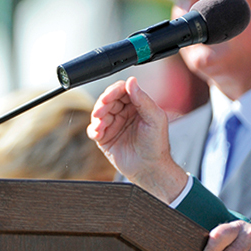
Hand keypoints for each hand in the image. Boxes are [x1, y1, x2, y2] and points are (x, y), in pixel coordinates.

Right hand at [88, 77, 187, 202]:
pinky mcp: (105, 138)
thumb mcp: (154, 118)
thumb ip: (143, 99)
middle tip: (100, 111)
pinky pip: (94, 129)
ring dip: (97, 118)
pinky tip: (97, 133)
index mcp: (138, 104)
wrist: (150, 169)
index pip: (122, 90)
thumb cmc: (156, 145)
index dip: (113, 91)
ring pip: (99, 113)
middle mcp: (125, 112)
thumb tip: (132, 81)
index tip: (108, 97)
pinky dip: (93, 130)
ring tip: (100, 126)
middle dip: (102, 105)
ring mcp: (114, 124)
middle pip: (108, 100)